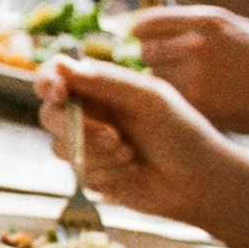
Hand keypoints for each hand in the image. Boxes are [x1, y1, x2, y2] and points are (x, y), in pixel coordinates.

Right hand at [33, 57, 248, 226]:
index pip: (56, 76)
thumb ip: (105, 80)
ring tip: (131, 154)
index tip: (58, 93)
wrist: (200, 182)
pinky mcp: (90, 173)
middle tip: (114, 137)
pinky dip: (105, 173)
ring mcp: (87, 145)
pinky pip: (77, 172)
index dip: (48, 82)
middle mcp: (89, 114)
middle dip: (78, 128)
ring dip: (97, 153)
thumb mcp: (150, 98)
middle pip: (50, 114)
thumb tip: (62, 64)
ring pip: (60, 147)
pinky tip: (131, 172)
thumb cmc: (183, 133)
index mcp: (101, 88)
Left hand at [130, 5, 248, 139]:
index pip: (146, 22)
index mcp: (208, 20)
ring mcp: (195, 76)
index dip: (143, 33)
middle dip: (155, 59)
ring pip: (154, 77)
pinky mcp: (198, 105)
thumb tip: (150, 26)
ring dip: (166, 81)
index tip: (146, 41)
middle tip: (176, 68)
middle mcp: (197, 44)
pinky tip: (202, 100)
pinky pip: (171, 100)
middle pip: (146, 51)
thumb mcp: (237, 27)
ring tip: (195, 85)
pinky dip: (178, 101)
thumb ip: (195, 24)